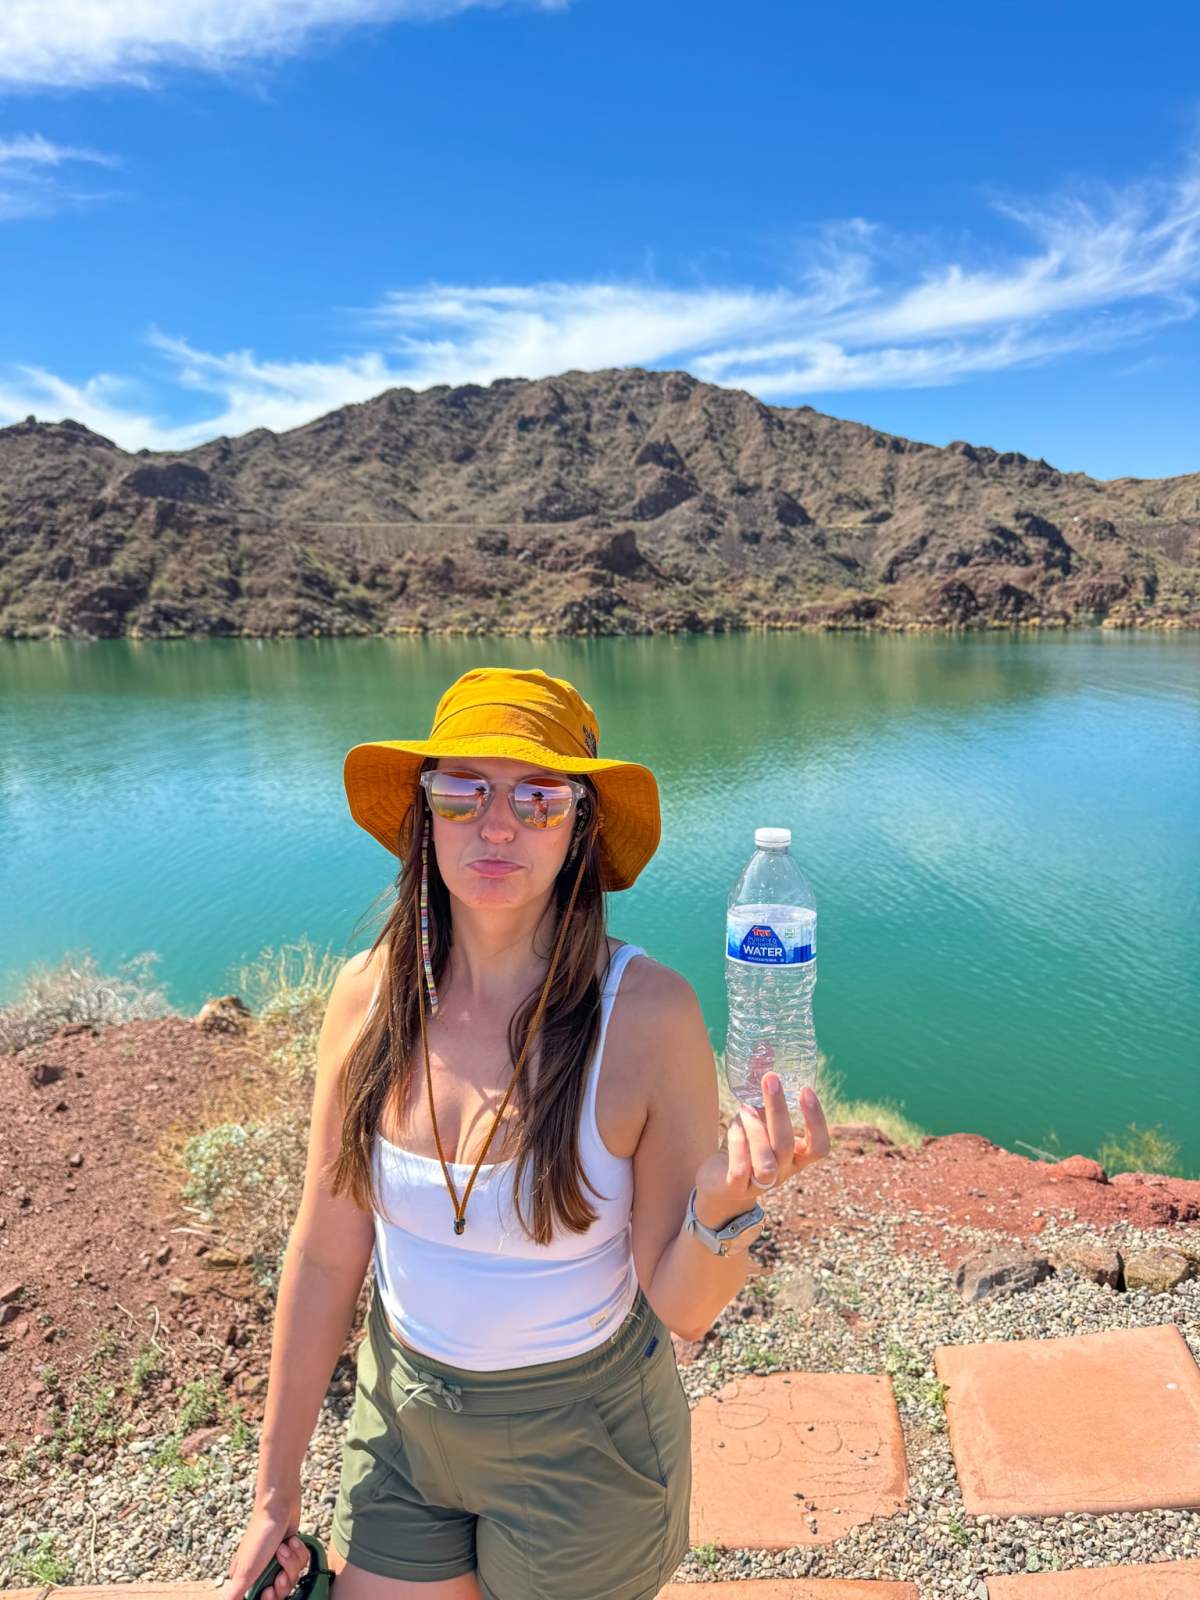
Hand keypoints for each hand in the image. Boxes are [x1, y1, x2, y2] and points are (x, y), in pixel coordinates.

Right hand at [219, 1495, 309, 1599]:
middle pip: (281, 1591)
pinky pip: (303, 1562)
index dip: (270, 1597)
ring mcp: (278, 1560)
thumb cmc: (260, 1536)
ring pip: (294, 1576)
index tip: (270, 1590)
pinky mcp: (292, 1550)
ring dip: (292, 1561)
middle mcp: (262, 1571)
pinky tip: (293, 1540)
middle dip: (284, 1578)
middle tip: (280, 1569)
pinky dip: (300, 1551)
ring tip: (284, 1547)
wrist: (279, 1504)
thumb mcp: (246, 1570)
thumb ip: (235, 1593)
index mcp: (248, 1578)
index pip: (262, 1599)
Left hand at [694, 1053, 830, 1231]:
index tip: (806, 1090)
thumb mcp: (758, 1121)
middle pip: (787, 1145)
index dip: (817, 1121)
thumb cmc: (746, 1148)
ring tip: (744, 1107)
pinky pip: (740, 1170)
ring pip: (767, 1162)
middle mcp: (783, 1172)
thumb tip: (763, 1048)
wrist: (721, 1188)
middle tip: (771, 1079)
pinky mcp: (736, 1187)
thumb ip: (762, 1093)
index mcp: (796, 1157)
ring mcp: (760, 1183)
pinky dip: (738, 1145)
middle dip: (779, 1110)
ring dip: (755, 1131)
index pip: (820, 1147)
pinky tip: (734, 1127)